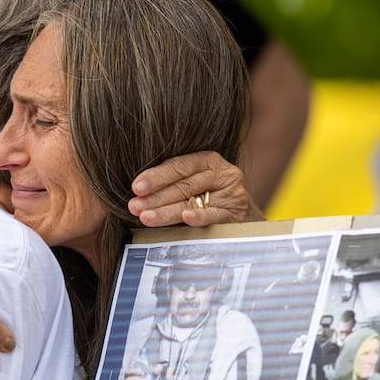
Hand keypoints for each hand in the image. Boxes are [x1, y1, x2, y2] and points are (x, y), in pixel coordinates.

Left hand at [128, 152, 262, 227]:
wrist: (245, 219)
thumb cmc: (212, 200)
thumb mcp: (196, 184)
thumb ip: (174, 184)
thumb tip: (138, 193)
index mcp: (208, 160)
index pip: (178, 166)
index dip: (156, 176)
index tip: (136, 187)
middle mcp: (221, 173)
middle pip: (183, 184)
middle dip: (155, 197)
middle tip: (134, 206)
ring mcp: (230, 193)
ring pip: (193, 200)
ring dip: (167, 211)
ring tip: (146, 218)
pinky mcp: (236, 214)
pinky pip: (215, 215)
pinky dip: (199, 216)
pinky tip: (185, 218)